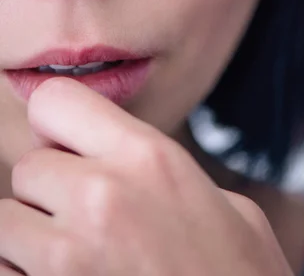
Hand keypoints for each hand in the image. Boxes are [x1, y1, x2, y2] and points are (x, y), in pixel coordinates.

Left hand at [0, 77, 292, 274]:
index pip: (55, 100)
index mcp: (148, 157)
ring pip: (7, 221)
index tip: (68, 145)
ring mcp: (68, 255)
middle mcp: (102, 194)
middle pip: (28, 166)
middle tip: (83, 216)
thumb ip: (167, 173)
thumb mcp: (225, 205)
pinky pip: (5, 272)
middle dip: (48, 190)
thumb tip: (126, 161)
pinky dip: (24, 275)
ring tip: (75, 255)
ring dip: (30, 237)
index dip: (57, 122)